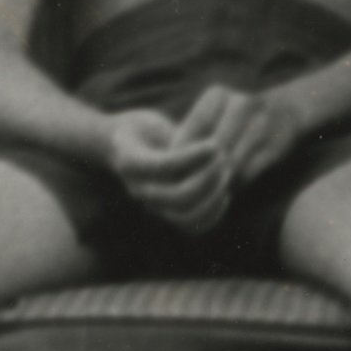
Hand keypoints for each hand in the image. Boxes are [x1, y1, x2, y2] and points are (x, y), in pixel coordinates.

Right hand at [105, 102, 234, 230]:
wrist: (125, 150)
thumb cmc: (143, 129)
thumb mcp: (150, 124)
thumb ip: (171, 136)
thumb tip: (206, 146)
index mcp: (130, 162)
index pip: (162, 166)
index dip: (190, 157)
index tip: (214, 145)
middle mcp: (140, 189)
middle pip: (177, 196)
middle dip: (207, 179)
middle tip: (224, 158)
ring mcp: (153, 205)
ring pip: (185, 218)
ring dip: (212, 199)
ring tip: (226, 176)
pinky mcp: (167, 213)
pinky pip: (191, 227)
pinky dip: (211, 216)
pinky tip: (224, 195)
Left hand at [175, 81, 310, 200]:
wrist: (288, 109)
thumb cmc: (236, 119)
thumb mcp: (214, 117)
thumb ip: (191, 139)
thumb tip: (168, 171)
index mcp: (217, 95)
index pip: (189, 134)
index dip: (178, 160)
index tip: (171, 177)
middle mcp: (241, 104)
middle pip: (209, 151)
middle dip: (197, 173)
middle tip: (185, 191)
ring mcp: (262, 123)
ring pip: (229, 165)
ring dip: (216, 183)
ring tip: (205, 193)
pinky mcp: (277, 145)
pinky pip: (248, 173)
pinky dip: (234, 184)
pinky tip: (227, 188)